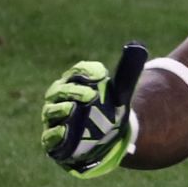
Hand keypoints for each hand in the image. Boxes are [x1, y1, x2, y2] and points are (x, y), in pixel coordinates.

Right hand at [41, 43, 148, 177]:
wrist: (108, 136)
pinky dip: (55, 134)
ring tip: (73, 109)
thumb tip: (138, 46)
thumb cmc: (109, 109)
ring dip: (61, 110)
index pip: (77, 73)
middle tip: (91, 95)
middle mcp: (60, 99)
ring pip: (52, 111)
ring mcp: (54, 119)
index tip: (101, 74)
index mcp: (74, 83)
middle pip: (60, 91)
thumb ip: (127, 71)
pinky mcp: (53, 140)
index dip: (85, 71)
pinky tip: (64, 131)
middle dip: (73, 91)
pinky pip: (49, 137)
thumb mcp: (120, 91)